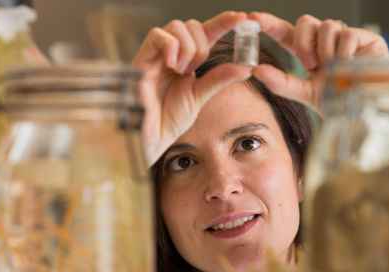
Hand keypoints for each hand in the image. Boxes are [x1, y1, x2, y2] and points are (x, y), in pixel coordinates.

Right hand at [133, 11, 251, 166]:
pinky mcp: (141, 59)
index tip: (241, 17)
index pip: (205, 33)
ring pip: (176, 26)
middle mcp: (170, 53)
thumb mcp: (200, 95)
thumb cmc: (171, 118)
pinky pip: (157, 35)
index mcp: (186, 60)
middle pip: (191, 24)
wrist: (153, 136)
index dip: (223, 22)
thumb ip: (220, 78)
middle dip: (201, 45)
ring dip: (187, 48)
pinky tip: (172, 67)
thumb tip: (247, 67)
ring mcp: (155, 55)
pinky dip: (170, 47)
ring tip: (181, 72)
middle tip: (195, 69)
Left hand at [248, 13, 388, 112]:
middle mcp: (325, 41)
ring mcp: (344, 37)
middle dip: (303, 43)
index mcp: (309, 52)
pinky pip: (346, 35)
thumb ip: (281, 83)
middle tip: (311, 65)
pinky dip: (344, 54)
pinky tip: (350, 66)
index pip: (286, 34)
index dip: (271, 24)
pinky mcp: (364, 37)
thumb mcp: (305, 93)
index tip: (252, 18)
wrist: (366, 110)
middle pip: (305, 22)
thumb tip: (256, 70)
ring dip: (326, 51)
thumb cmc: (338, 101)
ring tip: (335, 69)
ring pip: (326, 26)